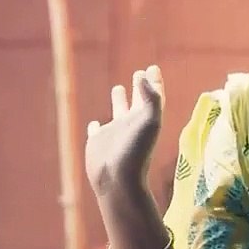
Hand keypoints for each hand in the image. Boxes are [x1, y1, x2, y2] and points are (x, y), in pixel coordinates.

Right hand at [85, 66, 164, 196]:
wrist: (118, 180)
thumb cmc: (136, 152)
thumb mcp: (149, 122)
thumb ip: (151, 98)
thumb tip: (144, 76)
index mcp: (146, 119)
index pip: (153, 96)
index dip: (154, 82)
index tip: (153, 67)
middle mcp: (131, 125)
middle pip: (138, 102)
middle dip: (140, 87)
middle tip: (140, 72)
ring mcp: (115, 134)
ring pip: (118, 113)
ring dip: (119, 100)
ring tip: (118, 87)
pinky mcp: (97, 143)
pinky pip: (96, 131)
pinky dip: (95, 126)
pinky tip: (94, 123)